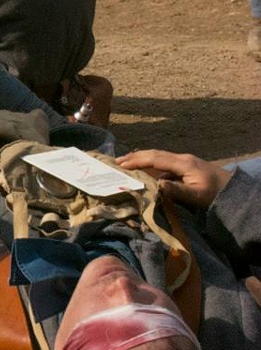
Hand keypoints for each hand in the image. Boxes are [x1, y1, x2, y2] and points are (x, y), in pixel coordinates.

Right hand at [116, 149, 231, 209]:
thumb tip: (156, 184)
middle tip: (116, 161)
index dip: (137, 161)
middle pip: (154, 154)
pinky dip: (149, 164)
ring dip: (140, 159)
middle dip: (134, 157)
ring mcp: (183, 161)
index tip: (120, 165)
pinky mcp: (185, 166)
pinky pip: (163, 162)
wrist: (233, 190)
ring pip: (158, 156)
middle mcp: (181, 159)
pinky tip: (143, 170)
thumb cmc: (215, 194)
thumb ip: (177, 191)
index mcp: (183, 163)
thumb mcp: (197, 196)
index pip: (155, 159)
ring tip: (124, 163)